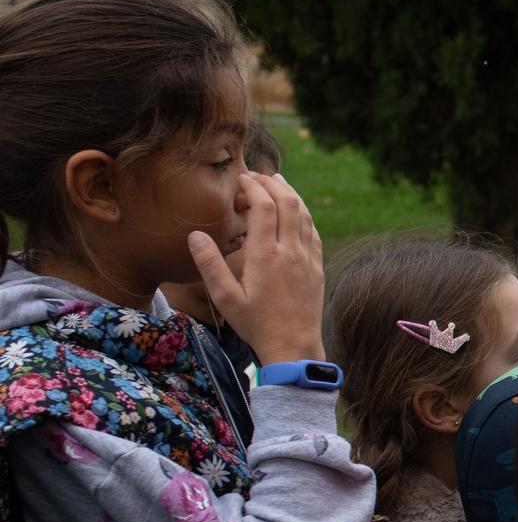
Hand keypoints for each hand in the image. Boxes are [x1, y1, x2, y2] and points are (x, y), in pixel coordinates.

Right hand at [190, 173, 325, 366]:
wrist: (294, 346)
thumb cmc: (255, 324)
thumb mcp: (225, 298)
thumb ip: (209, 265)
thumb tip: (195, 235)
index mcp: (266, 256)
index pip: (264, 206)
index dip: (253, 186)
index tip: (241, 179)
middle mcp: (291, 252)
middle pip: (288, 202)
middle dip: (272, 183)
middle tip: (255, 175)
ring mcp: (308, 258)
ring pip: (305, 214)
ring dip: (291, 194)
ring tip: (276, 182)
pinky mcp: (317, 266)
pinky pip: (313, 231)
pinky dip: (304, 213)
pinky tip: (295, 210)